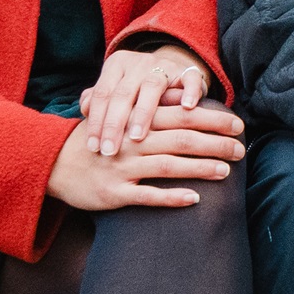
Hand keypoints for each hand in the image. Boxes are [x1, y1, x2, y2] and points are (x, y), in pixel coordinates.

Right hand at [50, 97, 240, 212]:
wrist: (52, 163)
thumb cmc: (97, 139)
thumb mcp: (120, 117)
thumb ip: (150, 108)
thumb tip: (184, 95)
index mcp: (136, 121)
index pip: (182, 115)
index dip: (212, 119)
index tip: (238, 124)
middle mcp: (132, 142)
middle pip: (181, 138)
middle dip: (215, 142)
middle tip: (241, 149)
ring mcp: (123, 168)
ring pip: (168, 166)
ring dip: (200, 168)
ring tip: (226, 171)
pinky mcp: (114, 193)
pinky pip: (147, 196)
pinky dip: (171, 197)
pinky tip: (194, 199)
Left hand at [79, 38, 214, 160]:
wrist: (172, 69)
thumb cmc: (137, 89)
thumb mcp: (116, 90)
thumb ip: (98, 99)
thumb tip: (85, 109)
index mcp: (117, 64)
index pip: (102, 94)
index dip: (96, 121)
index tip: (93, 147)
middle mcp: (139, 62)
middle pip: (123, 93)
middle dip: (114, 124)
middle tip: (109, 150)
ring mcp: (165, 65)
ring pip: (151, 87)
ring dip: (143, 114)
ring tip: (136, 138)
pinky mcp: (189, 71)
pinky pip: (190, 79)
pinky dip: (189, 92)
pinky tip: (186, 108)